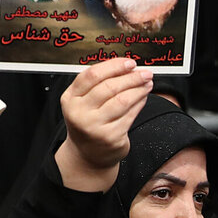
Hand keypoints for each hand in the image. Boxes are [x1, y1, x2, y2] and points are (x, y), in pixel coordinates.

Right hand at [56, 57, 151, 191]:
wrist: (87, 155)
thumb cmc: (88, 122)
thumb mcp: (82, 102)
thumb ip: (97, 84)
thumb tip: (125, 66)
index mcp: (70, 99)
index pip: (92, 75)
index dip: (113, 66)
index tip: (129, 63)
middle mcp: (79, 112)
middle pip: (109, 87)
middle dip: (131, 77)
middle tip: (144, 73)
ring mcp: (94, 126)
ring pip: (122, 100)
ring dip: (138, 89)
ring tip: (147, 83)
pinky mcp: (111, 137)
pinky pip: (130, 115)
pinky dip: (140, 103)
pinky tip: (143, 97)